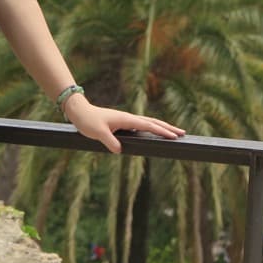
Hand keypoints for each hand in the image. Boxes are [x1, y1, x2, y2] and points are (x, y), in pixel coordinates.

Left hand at [63, 95, 185, 152]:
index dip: (162, 131)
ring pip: (149, 123)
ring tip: (174, 133)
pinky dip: (153, 128)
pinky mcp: (124, 123)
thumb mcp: (97, 132)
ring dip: (162, 127)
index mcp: (126, 119)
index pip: (149, 125)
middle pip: (154, 122)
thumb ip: (110, 141)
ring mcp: (127, 120)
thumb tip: (120, 151)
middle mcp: (129, 118)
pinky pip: (142, 125)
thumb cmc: (88, 121)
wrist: (80, 111)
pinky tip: (155, 132)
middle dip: (168, 128)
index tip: (174, 136)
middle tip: (183, 133)